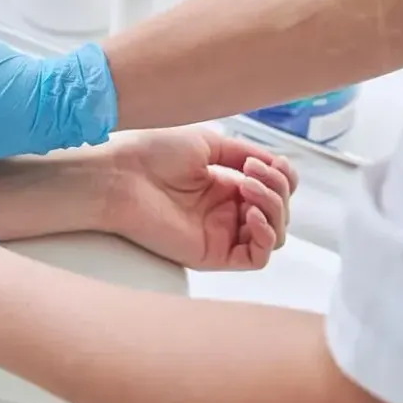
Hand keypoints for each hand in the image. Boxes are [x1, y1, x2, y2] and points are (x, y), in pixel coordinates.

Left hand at [104, 129, 295, 270]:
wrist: (120, 175)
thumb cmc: (152, 154)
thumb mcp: (208, 144)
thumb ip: (246, 154)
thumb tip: (277, 165)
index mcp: (225, 186)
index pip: (275, 190)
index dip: (282, 177)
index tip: (264, 161)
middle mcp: (226, 212)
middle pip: (280, 211)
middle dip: (277, 188)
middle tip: (252, 173)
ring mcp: (221, 234)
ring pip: (274, 234)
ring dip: (273, 207)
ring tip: (247, 187)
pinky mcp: (213, 254)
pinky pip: (256, 258)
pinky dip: (265, 236)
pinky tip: (250, 214)